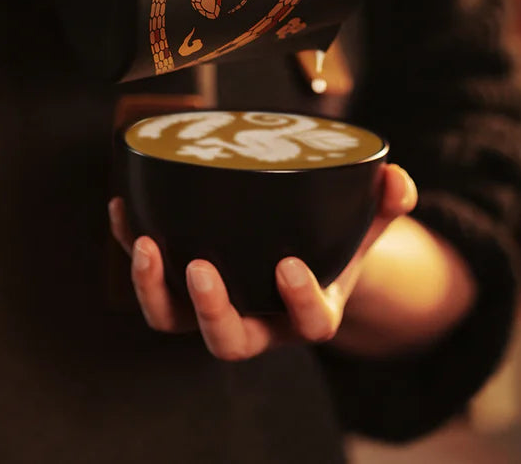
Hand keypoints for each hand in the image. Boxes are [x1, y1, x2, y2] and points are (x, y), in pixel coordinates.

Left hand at [107, 163, 417, 360]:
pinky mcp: (180, 285)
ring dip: (154, 290)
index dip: (298, 302)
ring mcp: (215, 305)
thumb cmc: (332, 245)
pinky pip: (150, 277)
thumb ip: (384, 205)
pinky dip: (129, 247)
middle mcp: (257, 319)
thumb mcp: (364, 226)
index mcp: (307, 311)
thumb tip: (397, 180)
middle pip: (229, 340)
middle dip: (212, 310)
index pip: (308, 324)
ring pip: (175, 322)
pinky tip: (123, 209)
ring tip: (145, 245)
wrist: (298, 257)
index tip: (289, 265)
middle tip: (201, 267)